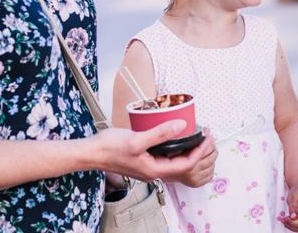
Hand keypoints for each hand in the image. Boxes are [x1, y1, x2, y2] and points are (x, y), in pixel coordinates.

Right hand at [89, 120, 213, 182]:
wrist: (91, 153)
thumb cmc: (110, 147)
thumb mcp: (137, 139)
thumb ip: (160, 133)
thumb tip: (181, 125)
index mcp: (154, 170)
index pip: (185, 165)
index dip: (198, 152)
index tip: (206, 139)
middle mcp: (153, 171)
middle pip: (183, 166)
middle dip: (197, 152)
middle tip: (206, 137)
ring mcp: (148, 167)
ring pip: (175, 162)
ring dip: (187, 151)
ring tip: (196, 136)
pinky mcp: (144, 161)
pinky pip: (166, 158)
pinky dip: (176, 149)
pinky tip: (177, 137)